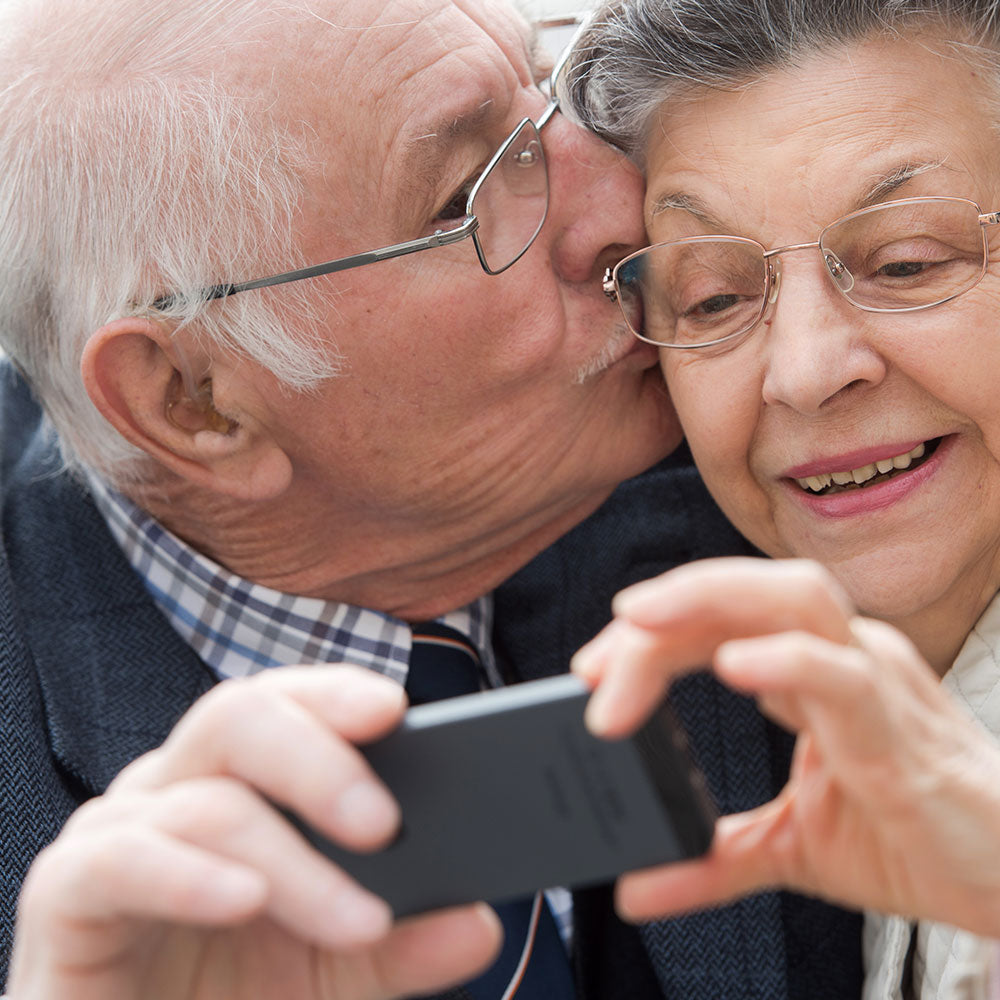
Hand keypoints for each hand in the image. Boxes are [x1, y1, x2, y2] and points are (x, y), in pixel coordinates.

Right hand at [8, 666, 499, 999]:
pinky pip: (119, 859)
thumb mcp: (338, 973)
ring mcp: (119, 832)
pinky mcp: (68, 894)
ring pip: (204, 798)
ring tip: (359, 919)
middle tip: (387, 824)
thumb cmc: (232, 998)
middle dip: (319, 759)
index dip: (336, 693)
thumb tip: (478, 921)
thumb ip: (404, 942)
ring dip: (292, 859)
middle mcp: (178, 786)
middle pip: (239, 716)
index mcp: (243, 780)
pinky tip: (244, 900)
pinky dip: (187, 876)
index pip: (288, 700)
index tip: (396, 707)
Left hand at [572, 557, 999, 935]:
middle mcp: (841, 656)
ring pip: (793, 600)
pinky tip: (735, 665)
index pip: (715, 622)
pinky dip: (786, 661)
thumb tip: (634, 889)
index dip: (649, 635)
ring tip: (639, 623)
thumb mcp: (789, 847)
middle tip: (596, 654)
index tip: (589, 671)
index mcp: (808, 670)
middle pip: (745, 590)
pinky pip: (843, 675)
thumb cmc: (908, 838)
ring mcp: (875, 681)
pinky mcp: (902, 731)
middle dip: (665, 604)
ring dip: (706, 602)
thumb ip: (712, 859)